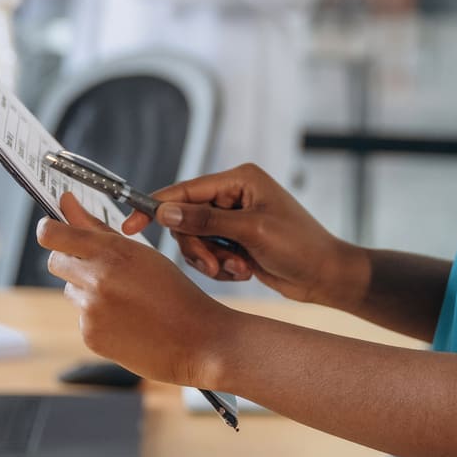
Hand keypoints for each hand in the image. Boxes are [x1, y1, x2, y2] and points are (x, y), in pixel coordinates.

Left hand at [40, 192, 239, 386]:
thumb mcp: (141, 253)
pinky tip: (127, 320)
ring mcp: (91, 311)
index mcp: (111, 252)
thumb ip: (98, 228)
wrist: (197, 339)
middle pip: (55, 261)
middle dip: (70, 260)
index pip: (52, 234)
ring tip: (126, 299)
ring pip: (71, 291)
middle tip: (98, 265)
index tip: (53, 229)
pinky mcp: (91, 336)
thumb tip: (67, 202)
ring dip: (87, 290)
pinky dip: (98, 317)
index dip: (49, 229)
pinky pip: (83, 317)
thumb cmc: (174, 291)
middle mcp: (96, 280)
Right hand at [122, 163, 365, 309]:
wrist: (326, 276)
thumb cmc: (299, 246)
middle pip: (185, 219)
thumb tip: (166, 211)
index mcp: (239, 180)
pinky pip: (208, 254)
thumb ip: (207, 221)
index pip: (185, 191)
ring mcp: (234, 219)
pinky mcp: (236, 240)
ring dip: (211, 260)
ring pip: (195, 240)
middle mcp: (234, 195)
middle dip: (198, 247)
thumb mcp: (252, 232)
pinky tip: (245, 271)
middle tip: (215, 265)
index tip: (130, 225)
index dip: (156, 207)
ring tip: (238, 269)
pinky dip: (221, 267)